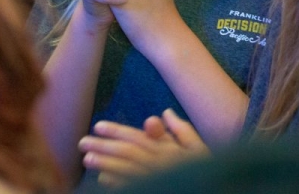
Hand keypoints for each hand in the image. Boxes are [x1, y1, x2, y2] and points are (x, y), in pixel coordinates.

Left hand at [79, 109, 209, 187]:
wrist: (215, 186)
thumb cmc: (206, 167)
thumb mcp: (198, 148)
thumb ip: (182, 130)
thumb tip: (164, 113)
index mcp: (170, 150)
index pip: (139, 138)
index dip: (118, 131)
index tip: (98, 125)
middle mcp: (161, 165)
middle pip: (128, 153)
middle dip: (105, 147)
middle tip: (82, 143)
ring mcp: (158, 179)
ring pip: (128, 172)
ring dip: (106, 165)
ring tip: (87, 159)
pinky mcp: (156, 188)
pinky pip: (134, 187)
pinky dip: (118, 185)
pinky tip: (102, 180)